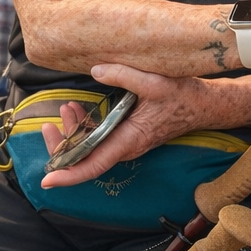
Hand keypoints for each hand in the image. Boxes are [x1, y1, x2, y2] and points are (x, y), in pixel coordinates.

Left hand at [39, 64, 213, 187]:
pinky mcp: (127, 135)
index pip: (94, 165)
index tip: (47, 180)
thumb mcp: (155, 82)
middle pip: (85, 158)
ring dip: (73, 132)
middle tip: (49, 124)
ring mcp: (125, 143)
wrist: (203, 106)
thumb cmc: (184, 97)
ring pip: (90, 148)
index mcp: (129, 140)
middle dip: (62, 145)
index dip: (69, 174)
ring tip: (65, 109)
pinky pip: (99, 139)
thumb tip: (96, 71)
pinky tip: (78, 110)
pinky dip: (85, 127)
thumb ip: (124, 75)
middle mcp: (125, 147)